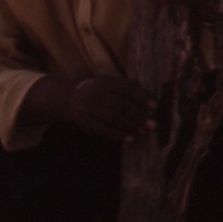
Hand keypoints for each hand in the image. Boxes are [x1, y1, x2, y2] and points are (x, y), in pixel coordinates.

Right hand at [29, 72, 153, 140]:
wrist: (68, 99)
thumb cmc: (95, 91)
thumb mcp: (107, 84)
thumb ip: (126, 88)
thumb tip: (150, 98)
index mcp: (105, 81)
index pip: (126, 88)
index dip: (141, 97)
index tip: (154, 105)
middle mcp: (96, 93)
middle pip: (121, 105)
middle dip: (139, 115)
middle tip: (153, 124)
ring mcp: (89, 108)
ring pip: (114, 118)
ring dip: (131, 126)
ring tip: (144, 132)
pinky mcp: (85, 122)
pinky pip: (105, 130)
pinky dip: (119, 135)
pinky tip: (130, 140)